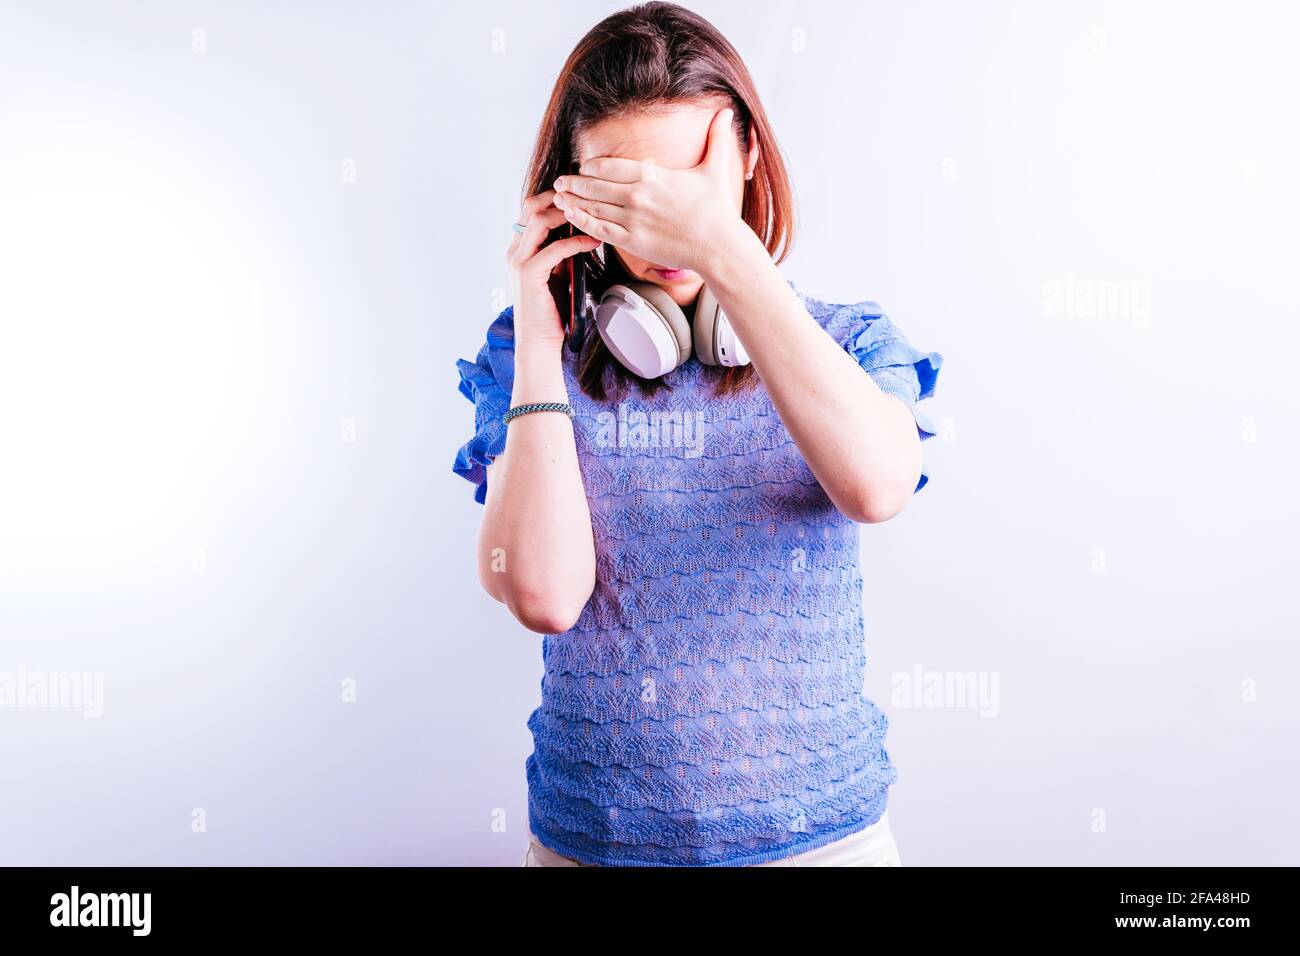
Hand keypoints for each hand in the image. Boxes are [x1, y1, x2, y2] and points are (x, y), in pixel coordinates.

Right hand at [506, 189, 600, 349]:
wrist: (539, 341)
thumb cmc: (551, 310)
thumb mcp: (558, 274)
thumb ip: (562, 253)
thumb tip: (582, 232)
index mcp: (519, 248)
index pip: (531, 209)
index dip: (553, 197)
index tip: (578, 194)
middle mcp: (515, 250)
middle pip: (531, 206)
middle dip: (558, 196)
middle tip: (585, 195)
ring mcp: (519, 261)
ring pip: (539, 221)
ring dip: (567, 213)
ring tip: (590, 213)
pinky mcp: (529, 274)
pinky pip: (554, 249)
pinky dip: (575, 242)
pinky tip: (593, 242)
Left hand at [551, 108, 745, 273]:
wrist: (719, 247)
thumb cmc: (717, 211)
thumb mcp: (715, 169)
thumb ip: (717, 139)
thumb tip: (727, 112)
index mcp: (652, 176)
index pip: (611, 166)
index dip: (592, 167)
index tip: (582, 167)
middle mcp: (638, 196)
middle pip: (595, 185)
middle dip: (573, 182)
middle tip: (559, 181)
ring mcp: (633, 220)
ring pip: (593, 207)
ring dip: (572, 201)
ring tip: (557, 198)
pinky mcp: (632, 242)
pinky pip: (599, 229)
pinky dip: (581, 221)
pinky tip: (571, 216)